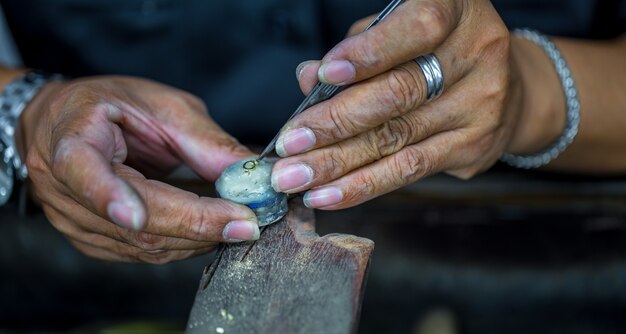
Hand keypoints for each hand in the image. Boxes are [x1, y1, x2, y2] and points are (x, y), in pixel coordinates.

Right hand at [20, 76, 258, 262]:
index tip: (137, 217)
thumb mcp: (163, 106)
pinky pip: (142, 254)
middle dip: (195, 225)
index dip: (109, 195)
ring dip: (197, 239)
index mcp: (73, 137)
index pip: (83, 170)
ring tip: (236, 223)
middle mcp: (63, 187)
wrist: (69, 124)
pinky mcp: (91, 241)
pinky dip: (183, 244)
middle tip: (246, 223)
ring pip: (141, 245)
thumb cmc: (114, 105)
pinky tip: (209, 231)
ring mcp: (73, 221)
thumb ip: (205, 141)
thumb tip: (253, 174)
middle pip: (130, 221)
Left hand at [271, 0, 544, 208]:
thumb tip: (308, 77)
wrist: (507, 86)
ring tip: (295, 177)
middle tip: (289, 144)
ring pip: (397, 139)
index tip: (324, 76)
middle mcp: (477, 54)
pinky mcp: (473, 147)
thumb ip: (356, 50)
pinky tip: (326, 194)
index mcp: (456, 10)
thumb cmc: (434, 50)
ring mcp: (481, 104)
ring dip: (338, 163)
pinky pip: (409, 170)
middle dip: (335, 123)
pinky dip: (362, 185)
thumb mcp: (397, 31)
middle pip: (398, 94)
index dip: (369, 54)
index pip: (415, 30)